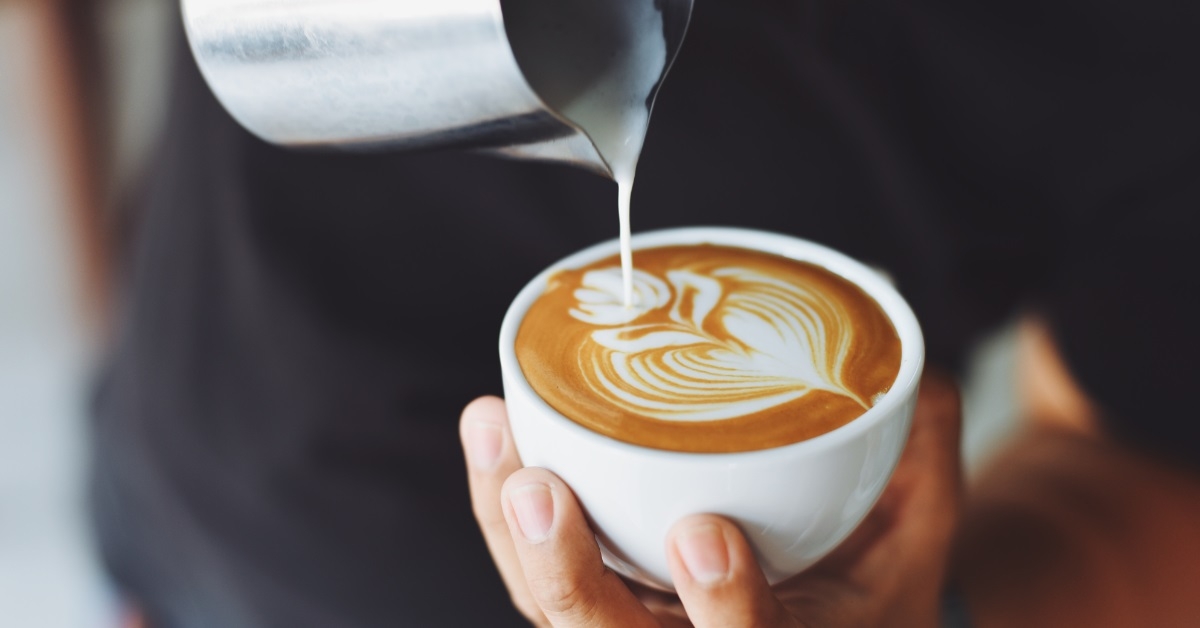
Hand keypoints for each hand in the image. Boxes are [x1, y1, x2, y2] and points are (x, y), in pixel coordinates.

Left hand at [460, 371, 961, 626]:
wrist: (830, 624)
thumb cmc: (869, 586)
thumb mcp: (917, 531)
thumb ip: (919, 452)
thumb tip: (912, 362)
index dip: (727, 608)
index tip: (705, 533)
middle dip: (569, 577)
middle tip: (540, 491)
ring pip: (556, 611)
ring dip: (511, 531)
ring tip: (494, 432)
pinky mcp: (600, 606)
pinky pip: (536, 578)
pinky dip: (503, 513)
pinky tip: (494, 434)